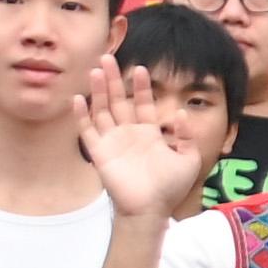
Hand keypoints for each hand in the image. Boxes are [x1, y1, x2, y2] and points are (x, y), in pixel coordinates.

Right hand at [75, 62, 196, 224]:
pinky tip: (78, 99)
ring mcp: (112, 142)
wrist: (151, 209)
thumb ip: (187, 135)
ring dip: (97, 91)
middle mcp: (128, 133)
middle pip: (118, 100)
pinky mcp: (100, 153)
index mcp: (149, 133)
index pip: (142, 103)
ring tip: (95, 70)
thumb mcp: (188, 159)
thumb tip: (181, 113)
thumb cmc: (170, 188)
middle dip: (113, 79)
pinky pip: (88, 131)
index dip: (140, 87)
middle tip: (108, 57)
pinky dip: (81, 115)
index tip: (139, 68)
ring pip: (102, 110)